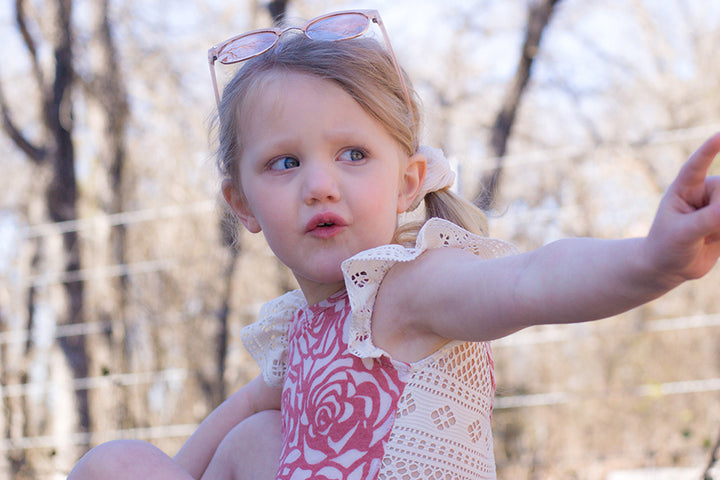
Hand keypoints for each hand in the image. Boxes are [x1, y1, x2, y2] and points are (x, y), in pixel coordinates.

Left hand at [645, 132, 719, 283]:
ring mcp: (719, 205)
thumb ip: (707, 220)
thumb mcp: (682, 233)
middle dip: (718, 217)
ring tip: (707, 238)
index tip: (719, 135)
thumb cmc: (666, 246)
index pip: (697, 166)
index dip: (708, 150)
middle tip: (703, 233)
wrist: (669, 267)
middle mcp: (705, 192)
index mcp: (684, 188)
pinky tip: (713, 240)